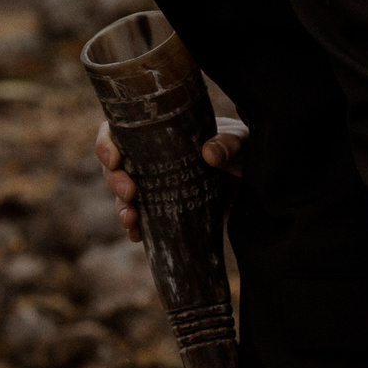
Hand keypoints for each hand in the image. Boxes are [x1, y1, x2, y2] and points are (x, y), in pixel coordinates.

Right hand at [94, 115, 246, 242]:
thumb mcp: (240, 141)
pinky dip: (135, 228)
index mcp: (160, 132)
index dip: (106, 143)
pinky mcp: (167, 210)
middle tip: (130, 191)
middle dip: (113, 180)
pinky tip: (137, 235)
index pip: (119, 131)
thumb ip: (228, 143)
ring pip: (123, 195)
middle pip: (114, 166)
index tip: (115, 158)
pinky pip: (142, 219)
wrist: (261, 183)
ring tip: (131, 219)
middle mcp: (152, 159)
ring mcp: (157, 186)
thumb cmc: (244, 151)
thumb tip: (209, 154)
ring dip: (121, 207)